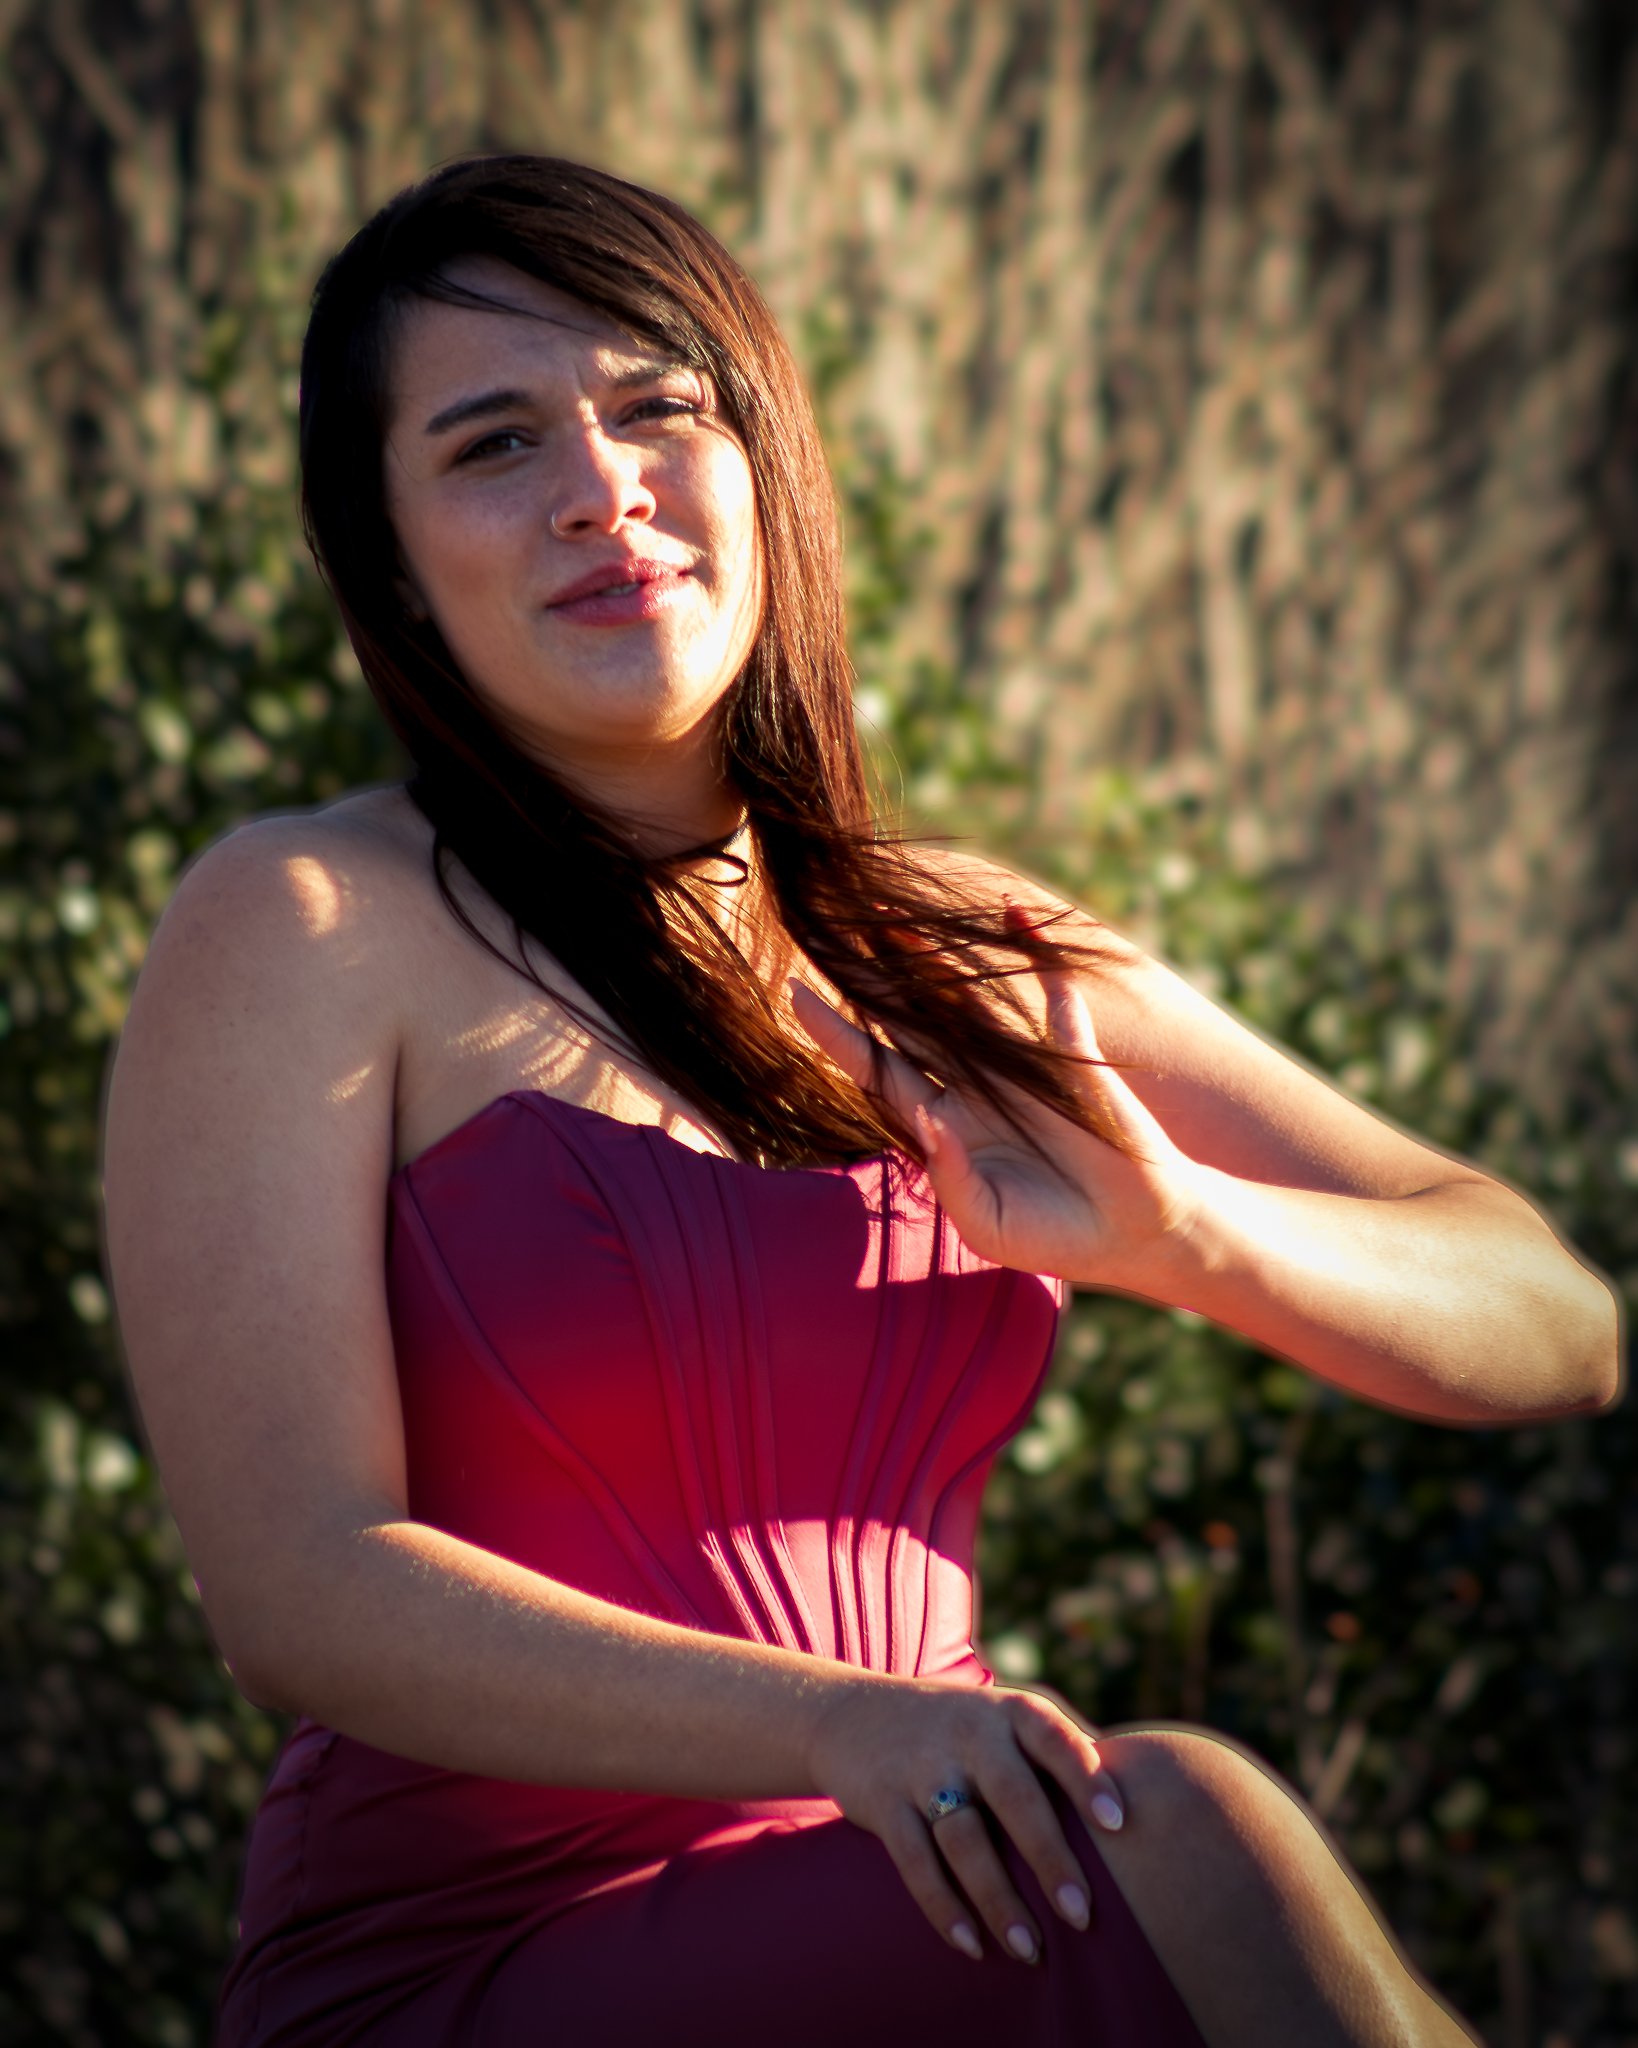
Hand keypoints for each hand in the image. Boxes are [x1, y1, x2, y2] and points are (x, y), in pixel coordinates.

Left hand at [789, 947, 1206, 1291]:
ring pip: (965, 995)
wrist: (1135, 1232)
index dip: (835, 1033)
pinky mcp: (1069, 1054)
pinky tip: (1014, 911)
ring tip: (892, 911)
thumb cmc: (1052, 1236)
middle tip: (832, 923)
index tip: (792, 994)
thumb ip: (949, 1177)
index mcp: (941, 1123)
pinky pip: (1052, 993)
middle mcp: (970, 1084)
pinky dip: (1037, 951)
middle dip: (873, 975)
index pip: (877, 1068)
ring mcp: (1017, 1063)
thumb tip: (923, 1118)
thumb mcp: (989, 1225)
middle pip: (909, 1017)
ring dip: (931, 954)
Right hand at [804, 1672, 1125, 1961]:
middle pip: (1014, 1798)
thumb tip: (1150, 1800)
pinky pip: (915, 1862)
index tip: (1117, 1822)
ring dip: (999, 1899)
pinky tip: (972, 1944)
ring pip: (964, 1839)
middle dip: (1049, 1858)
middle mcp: (968, 1733)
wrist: (853, 1712)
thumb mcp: (1005, 1721)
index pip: (1054, 1738)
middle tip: (1083, 1916)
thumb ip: (1061, 1753)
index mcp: (1008, 1712)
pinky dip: (944, 1907)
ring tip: (1031, 1950)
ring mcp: (922, 1768)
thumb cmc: (960, 1730)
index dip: (1086, 1777)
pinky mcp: (884, 1803)